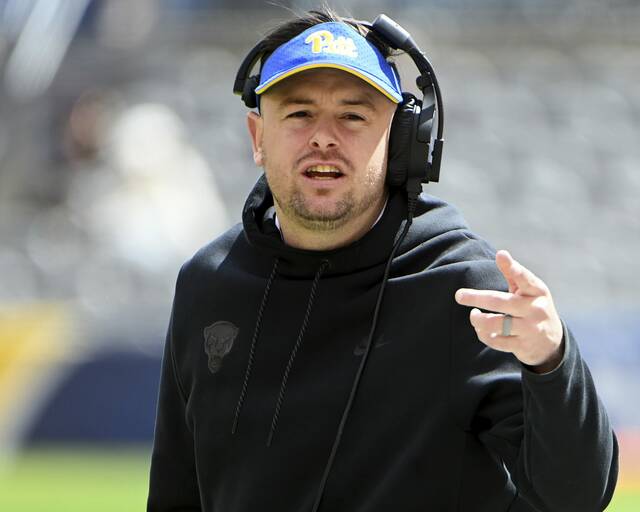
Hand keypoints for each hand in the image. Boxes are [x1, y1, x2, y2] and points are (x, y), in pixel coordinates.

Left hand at [455, 250, 563, 373]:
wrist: (552, 343)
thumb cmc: (533, 307)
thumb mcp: (530, 291)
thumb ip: (514, 274)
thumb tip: (501, 253)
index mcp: (538, 291)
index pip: (525, 278)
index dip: (513, 268)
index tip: (501, 255)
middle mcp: (536, 309)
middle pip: (499, 302)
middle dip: (476, 298)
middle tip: (459, 295)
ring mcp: (530, 329)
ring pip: (494, 324)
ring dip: (477, 320)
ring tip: (474, 315)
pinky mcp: (522, 345)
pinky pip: (495, 340)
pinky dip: (483, 335)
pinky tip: (481, 329)